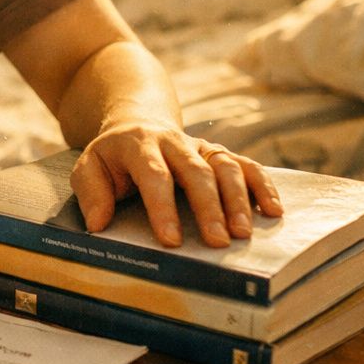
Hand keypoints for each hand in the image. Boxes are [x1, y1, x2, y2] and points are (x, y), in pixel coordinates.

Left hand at [70, 123, 283, 247]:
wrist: (136, 122)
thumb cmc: (112, 157)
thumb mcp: (89, 167)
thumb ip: (91, 192)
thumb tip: (98, 224)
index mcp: (138, 145)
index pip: (154, 175)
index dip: (163, 207)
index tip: (172, 240)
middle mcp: (174, 142)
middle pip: (196, 171)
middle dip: (208, 207)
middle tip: (217, 242)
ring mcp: (200, 146)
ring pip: (225, 166)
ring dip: (238, 199)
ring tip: (243, 233)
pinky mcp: (218, 153)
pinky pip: (246, 165)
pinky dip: (263, 186)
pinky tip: (274, 211)